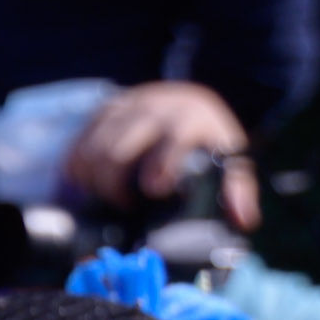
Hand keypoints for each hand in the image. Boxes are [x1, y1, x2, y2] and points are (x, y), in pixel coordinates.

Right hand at [64, 77, 256, 230]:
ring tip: (104, 198)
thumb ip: (237, 189)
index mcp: (189, 117)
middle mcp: (154, 107)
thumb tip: (242, 220)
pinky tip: (87, 184)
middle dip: (112, 184)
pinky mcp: (103, 111)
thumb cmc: (208, 138)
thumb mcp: (230, 158)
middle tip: (122, 206)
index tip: (154, 191)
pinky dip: (77, 167)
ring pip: (92, 146)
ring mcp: (124, 107)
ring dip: (92, 179)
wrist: (189, 99)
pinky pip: (78, 142)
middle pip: (117, 147)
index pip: (172, 137)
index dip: (161, 164)